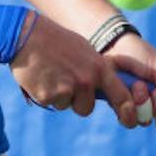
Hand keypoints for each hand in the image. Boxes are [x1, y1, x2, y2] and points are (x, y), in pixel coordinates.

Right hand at [10, 14, 139, 124]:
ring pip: (67, 105)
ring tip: (51, 73)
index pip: (122, 97)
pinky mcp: (47, 96)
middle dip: (77, 101)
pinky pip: (50, 103)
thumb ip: (96, 70)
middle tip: (65, 81)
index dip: (127, 112)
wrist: (25, 35)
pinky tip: (40, 75)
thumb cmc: (56, 40)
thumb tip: (104, 89)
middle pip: (87, 108)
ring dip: (60, 97)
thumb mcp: (84, 50)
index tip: (129, 120)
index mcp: (99, 68)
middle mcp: (86, 81)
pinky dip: (45, 93)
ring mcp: (66, 90)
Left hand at [105, 33, 155, 137]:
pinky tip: (125, 89)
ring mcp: (141, 108)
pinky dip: (127, 105)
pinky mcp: (124, 109)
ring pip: (146, 122)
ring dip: (142, 103)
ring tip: (137, 83)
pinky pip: (128, 120)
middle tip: (155, 92)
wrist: (115, 48)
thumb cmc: (143, 56)